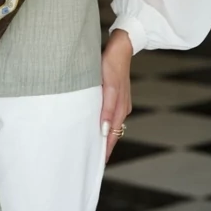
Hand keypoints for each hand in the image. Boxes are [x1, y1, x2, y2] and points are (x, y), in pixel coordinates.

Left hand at [100, 29, 133, 163]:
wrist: (120, 47)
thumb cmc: (112, 64)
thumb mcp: (109, 87)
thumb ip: (107, 109)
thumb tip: (104, 130)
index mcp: (120, 108)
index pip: (112, 136)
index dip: (105, 150)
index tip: (96, 163)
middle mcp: (122, 108)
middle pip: (112, 133)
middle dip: (103, 145)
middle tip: (89, 157)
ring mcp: (120, 101)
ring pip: (110, 124)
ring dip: (102, 134)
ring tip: (89, 144)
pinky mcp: (116, 94)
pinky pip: (109, 113)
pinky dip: (103, 122)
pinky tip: (94, 122)